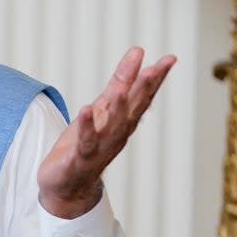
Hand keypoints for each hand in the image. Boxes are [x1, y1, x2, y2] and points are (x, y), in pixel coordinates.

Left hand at [38, 47, 175, 217]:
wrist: (66, 185)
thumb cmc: (86, 143)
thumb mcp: (102, 107)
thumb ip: (120, 81)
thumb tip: (138, 51)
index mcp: (123, 121)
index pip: (143, 97)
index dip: (156, 79)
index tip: (169, 59)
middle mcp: (116, 135)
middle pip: (133, 110)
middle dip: (143, 90)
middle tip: (155, 69)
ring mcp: (99, 148)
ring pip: (112, 127)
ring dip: (117, 109)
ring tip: (120, 90)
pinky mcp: (79, 159)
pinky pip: (85, 142)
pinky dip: (87, 127)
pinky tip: (85, 110)